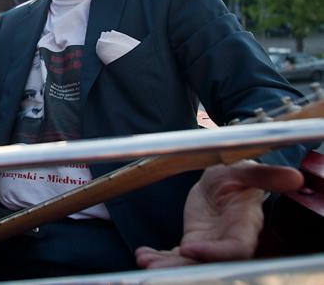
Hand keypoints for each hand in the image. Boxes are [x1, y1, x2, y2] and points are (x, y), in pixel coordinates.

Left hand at [135, 161, 303, 268]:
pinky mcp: (193, 244)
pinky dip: (160, 258)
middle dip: (182, 268)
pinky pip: (177, 258)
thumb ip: (264, 175)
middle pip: (208, 264)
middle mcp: (227, 242)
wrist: (220, 182)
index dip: (214, 253)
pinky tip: (144, 254)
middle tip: (154, 267)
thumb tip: (293, 176)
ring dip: (167, 266)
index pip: (234, 249)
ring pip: (190, 264)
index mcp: (245, 227)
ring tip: (146, 262)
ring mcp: (209, 246)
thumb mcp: (245, 169)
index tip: (188, 248)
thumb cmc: (237, 176)